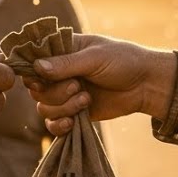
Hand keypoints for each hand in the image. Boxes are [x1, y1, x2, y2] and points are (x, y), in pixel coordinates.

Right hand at [23, 33, 176, 134]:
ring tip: (86, 100)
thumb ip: (66, 63)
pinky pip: (53, 124)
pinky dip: (59, 126)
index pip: (32, 60)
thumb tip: (36, 67)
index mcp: (62, 50)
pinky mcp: (73, 112)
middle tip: (78, 86)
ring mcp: (65, 94)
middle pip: (36, 89)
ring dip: (63, 107)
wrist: (146, 85)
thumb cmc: (124, 61)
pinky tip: (73, 122)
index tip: (43, 79)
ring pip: (43, 107)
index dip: (32, 72)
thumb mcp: (96, 58)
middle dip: (55, 92)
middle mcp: (59, 72)